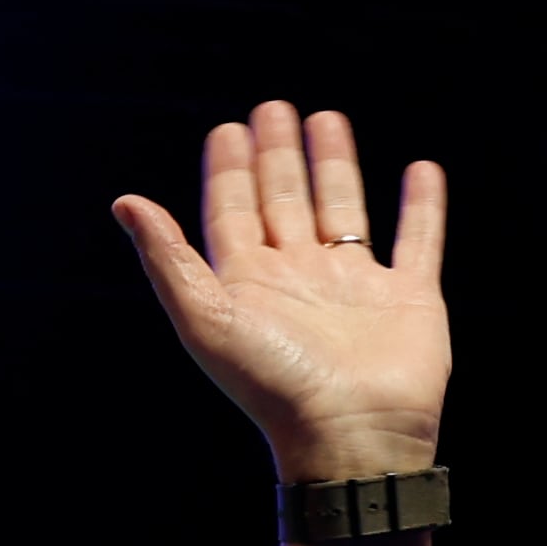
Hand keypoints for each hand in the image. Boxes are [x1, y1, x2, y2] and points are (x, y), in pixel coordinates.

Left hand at [113, 104, 451, 545]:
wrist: (350, 437)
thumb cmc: (273, 385)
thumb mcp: (206, 318)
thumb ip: (167, 259)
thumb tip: (124, 202)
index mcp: (249, 286)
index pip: (233, 212)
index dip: (228, 170)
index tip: (228, 127)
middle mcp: (300, 281)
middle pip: (284, 202)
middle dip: (277, 157)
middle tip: (272, 108)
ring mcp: (356, 288)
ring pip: (343, 209)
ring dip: (334, 166)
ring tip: (326, 119)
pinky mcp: (410, 299)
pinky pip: (418, 240)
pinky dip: (422, 206)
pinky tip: (420, 169)